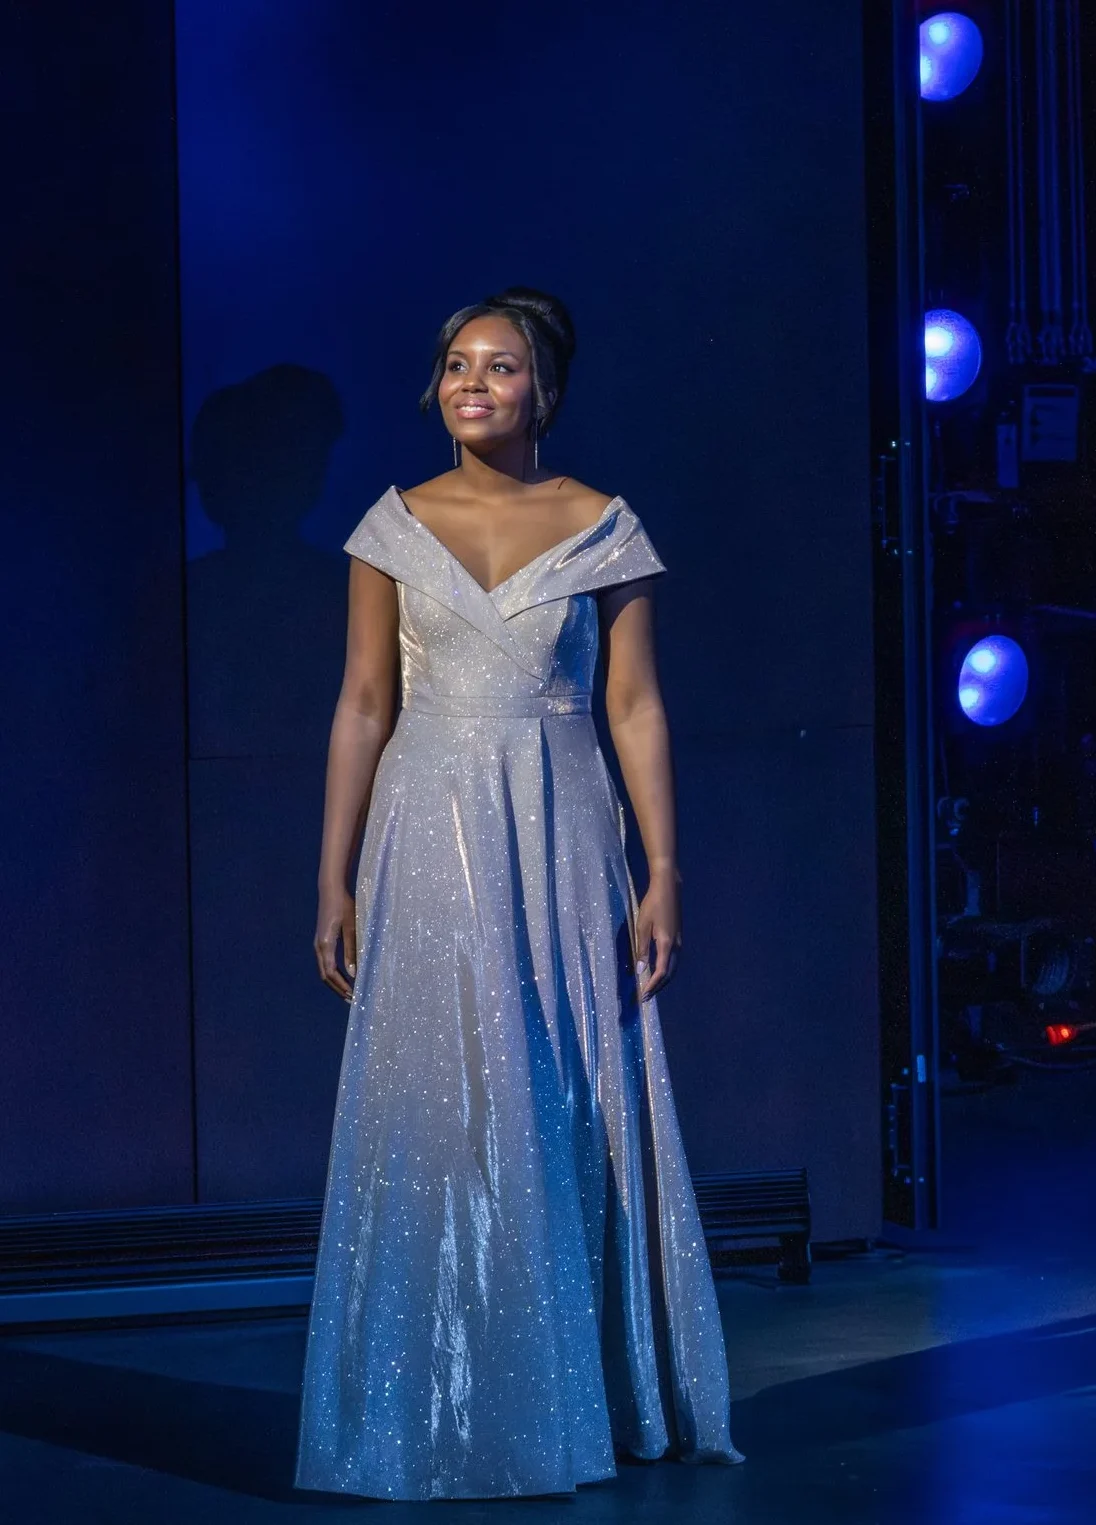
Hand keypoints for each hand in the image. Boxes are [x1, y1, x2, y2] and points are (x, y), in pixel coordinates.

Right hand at [314, 884, 356, 1001]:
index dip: (342, 986)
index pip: (332, 973)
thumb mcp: (352, 927)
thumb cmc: (344, 905)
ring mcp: (317, 944)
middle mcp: (318, 947)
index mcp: (325, 945)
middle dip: (338, 989)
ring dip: (335, 983)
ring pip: (324, 971)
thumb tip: (354, 973)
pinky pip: (325, 963)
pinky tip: (344, 976)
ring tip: (349, 992)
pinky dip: (333, 974)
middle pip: (325, 976)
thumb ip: (352, 950)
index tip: (353, 995)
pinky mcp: (320, 941)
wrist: (330, 890)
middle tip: (352, 999)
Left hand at [633, 867, 681, 1000]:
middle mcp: (676, 946)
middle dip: (658, 986)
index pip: (661, 972)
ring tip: (651, 987)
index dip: (652, 985)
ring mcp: (679, 942)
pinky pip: (674, 960)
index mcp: (666, 944)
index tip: (643, 994)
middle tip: (646, 996)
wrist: (669, 888)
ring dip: (663, 979)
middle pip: (669, 974)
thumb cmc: (652, 904)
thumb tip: (641, 969)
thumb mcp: (642, 926)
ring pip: (673, 967)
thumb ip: (642, 948)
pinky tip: (657, 970)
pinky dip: (666, 970)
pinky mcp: (678, 938)